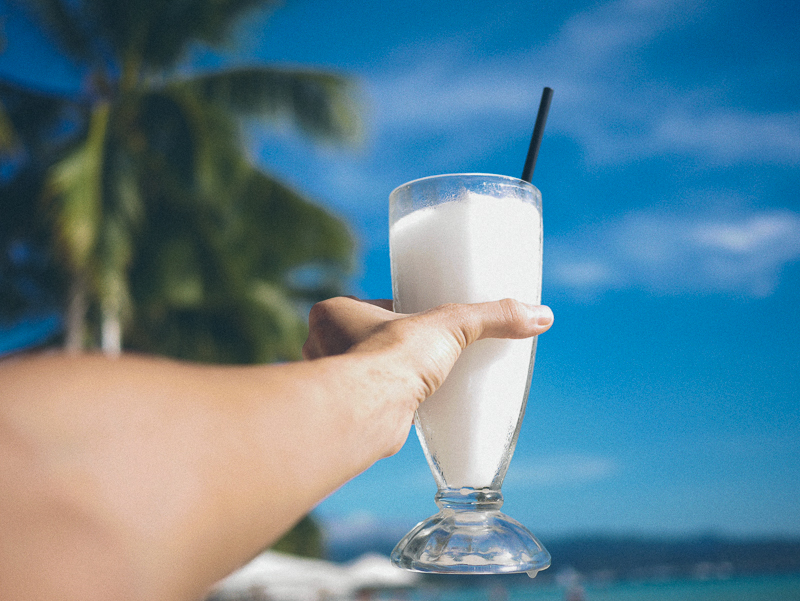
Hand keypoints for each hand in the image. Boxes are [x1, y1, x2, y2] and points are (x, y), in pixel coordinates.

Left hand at [304, 296, 553, 400]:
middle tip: (423, 349)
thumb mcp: (451, 326)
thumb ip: (493, 317)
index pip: (369, 307)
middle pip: (364, 339)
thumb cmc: (392, 357)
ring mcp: (333, 381)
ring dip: (385, 376)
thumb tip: (542, 315)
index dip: (395, 311)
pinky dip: (384, 403)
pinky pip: (367, 402)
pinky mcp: (345, 412)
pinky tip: (407, 405)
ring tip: (419, 378)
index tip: (420, 319)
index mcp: (333, 312)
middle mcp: (323, 345)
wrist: (371, 412)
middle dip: (389, 345)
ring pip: (363, 373)